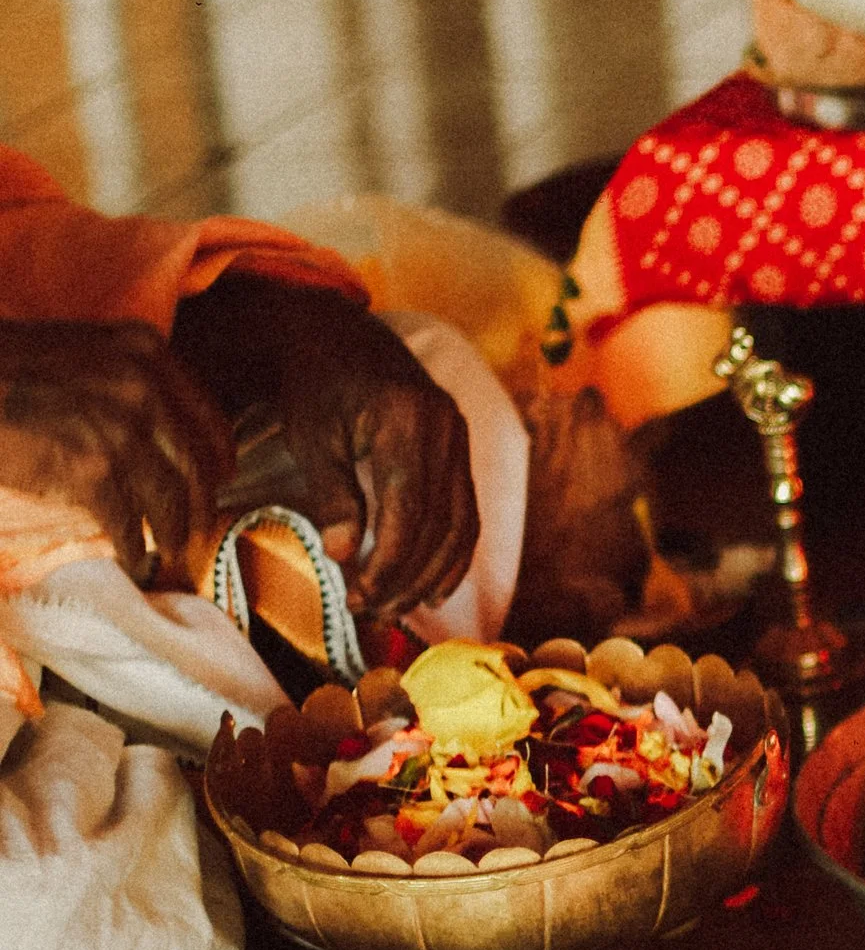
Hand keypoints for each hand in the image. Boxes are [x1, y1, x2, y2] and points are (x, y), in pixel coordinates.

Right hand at [0, 320, 232, 583]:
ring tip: (173, 556)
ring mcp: (120, 424)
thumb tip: (155, 429)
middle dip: (202, 507)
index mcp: (145, 349)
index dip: (217, 459)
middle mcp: (143, 383)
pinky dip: (133, 545)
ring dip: (174, 534)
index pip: (206, 416)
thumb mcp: (79, 352)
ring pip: (171, 496)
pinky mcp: (90, 466)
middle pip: (197, 462)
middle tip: (198, 535)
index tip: (220, 482)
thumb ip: (121, 379)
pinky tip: (132, 558)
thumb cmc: (3, 365)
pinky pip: (127, 519)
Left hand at [176, 276, 479, 616]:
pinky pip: (466, 511)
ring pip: (461, 524)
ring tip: (395, 607)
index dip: (387, 564)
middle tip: (370, 613)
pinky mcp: (459, 449)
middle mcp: (446, 429)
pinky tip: (432, 585)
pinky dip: (452, 553)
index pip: (409, 512)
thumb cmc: (315, 386)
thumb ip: (333, 496)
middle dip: (407, 578)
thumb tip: (345, 556)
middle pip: (440, 524)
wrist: (336, 336)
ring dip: (431, 574)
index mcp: (408, 422)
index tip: (358, 599)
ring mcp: (459, 438)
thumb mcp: (312, 439)